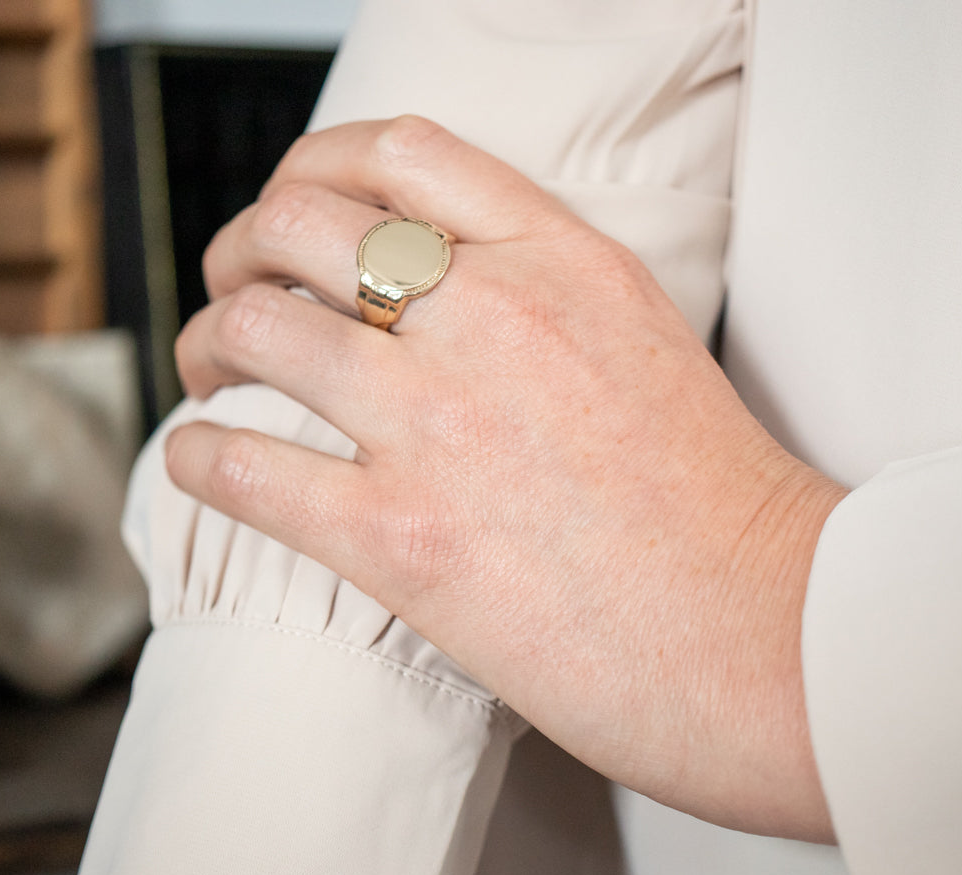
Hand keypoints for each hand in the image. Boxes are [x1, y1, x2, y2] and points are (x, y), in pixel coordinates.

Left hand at [166, 116, 846, 841]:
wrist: (763, 635)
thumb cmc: (719, 508)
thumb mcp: (643, 342)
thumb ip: (545, 295)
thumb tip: (444, 293)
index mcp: (562, 263)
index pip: (401, 153)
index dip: (319, 166)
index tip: (297, 203)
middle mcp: (493, 320)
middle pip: (300, 223)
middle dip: (243, 251)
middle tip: (238, 294)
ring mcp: (440, 424)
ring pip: (255, 329)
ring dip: (208, 345)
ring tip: (212, 374)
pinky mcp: (401, 538)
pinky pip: (243, 467)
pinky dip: (198, 456)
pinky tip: (200, 460)